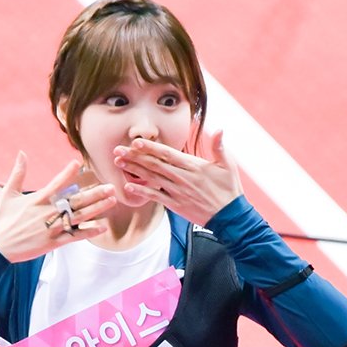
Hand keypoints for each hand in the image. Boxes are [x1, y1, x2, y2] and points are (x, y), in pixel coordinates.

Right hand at [0, 152, 116, 262]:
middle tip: (110, 187)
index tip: (79, 164)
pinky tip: (102, 227)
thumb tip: (21, 153)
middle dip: (94, 193)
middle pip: (75, 201)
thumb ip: (18, 173)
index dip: (68, 173)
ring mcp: (51, 229)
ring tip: (111, 201)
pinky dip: (88, 232)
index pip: (56, 184)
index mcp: (36, 200)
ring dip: (97, 209)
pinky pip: (74, 237)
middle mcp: (46, 213)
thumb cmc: (2, 220)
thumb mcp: (7, 194)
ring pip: (79, 218)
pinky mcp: (53, 243)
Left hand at [112, 130, 240, 226]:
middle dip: (135, 156)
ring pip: (152, 178)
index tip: (135, 142)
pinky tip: (128, 187)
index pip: (167, 154)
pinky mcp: (176, 205)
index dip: (150, 148)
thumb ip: (219, 146)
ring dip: (134, 170)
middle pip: (154, 164)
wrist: (229, 217)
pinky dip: (142, 192)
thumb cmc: (229, 189)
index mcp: (193, 166)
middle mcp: (182, 178)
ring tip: (119, 163)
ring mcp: (177, 192)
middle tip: (117, 150)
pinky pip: (155, 197)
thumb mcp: (227, 165)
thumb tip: (220, 129)